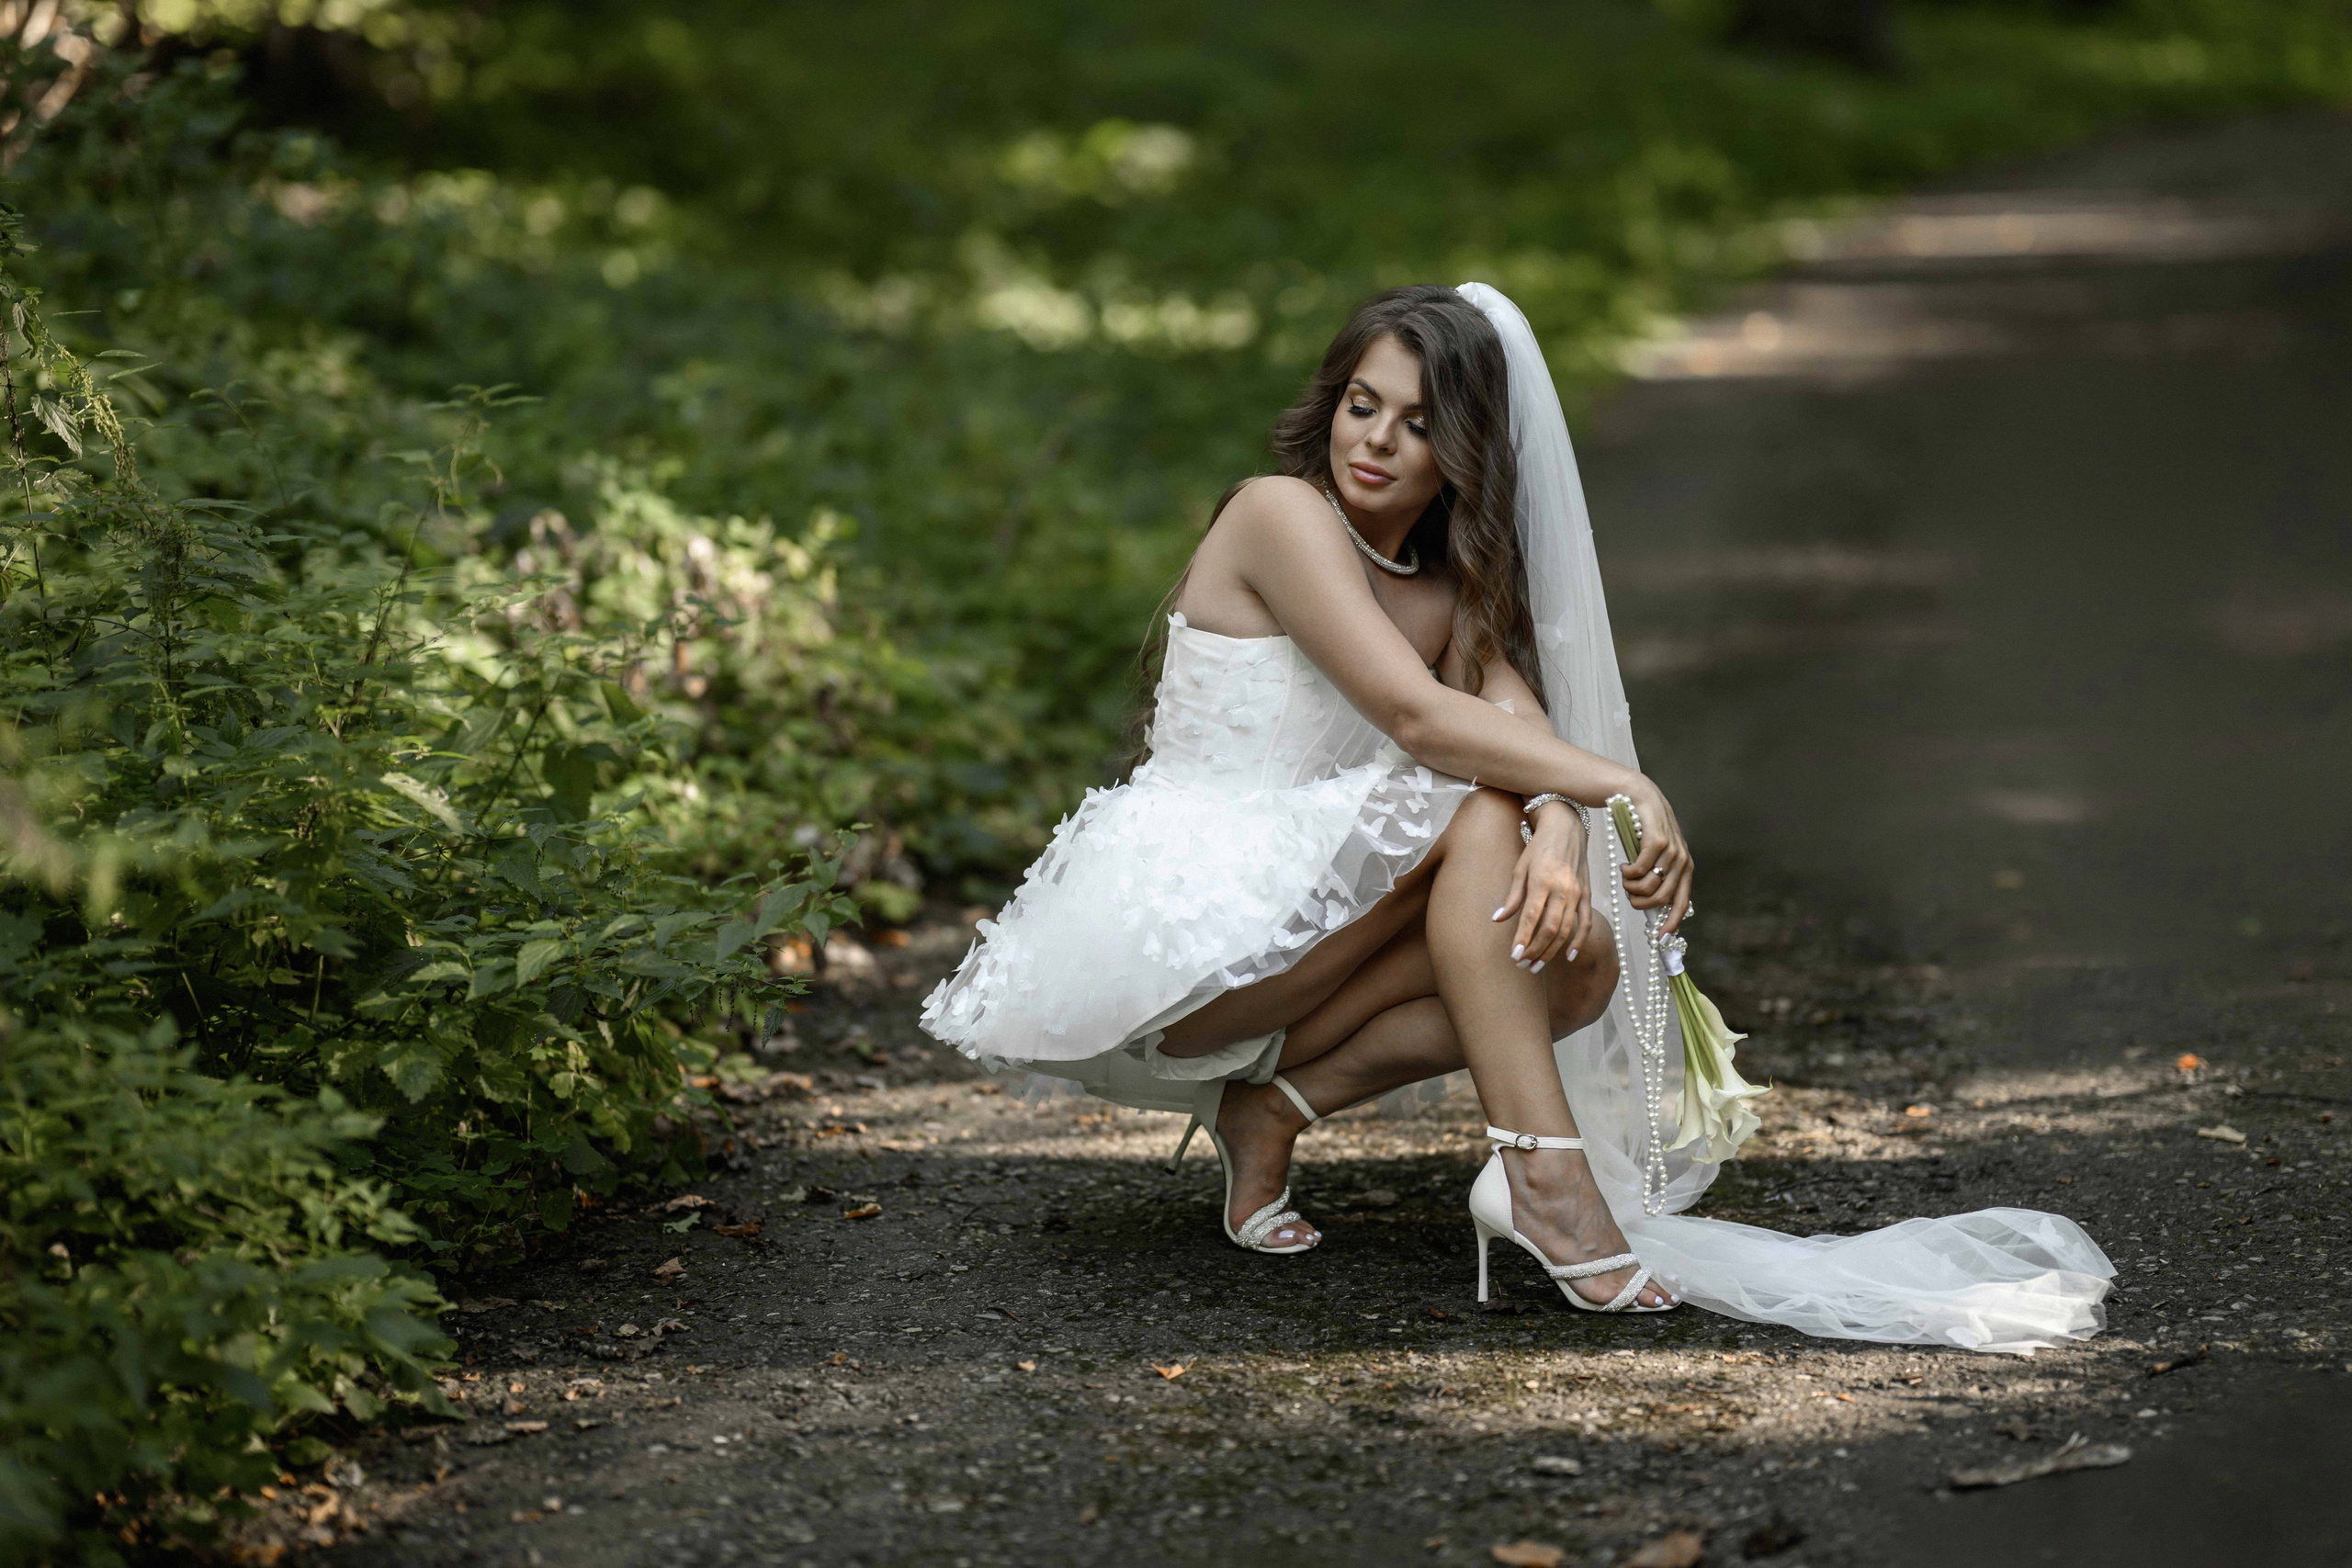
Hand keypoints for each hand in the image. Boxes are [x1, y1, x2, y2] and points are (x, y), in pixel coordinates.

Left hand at [1492, 801, 1590, 970]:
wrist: (1566, 828)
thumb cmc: (1538, 848)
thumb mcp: (1519, 868)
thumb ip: (1512, 897)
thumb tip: (1497, 919)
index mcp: (1542, 881)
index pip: (1531, 918)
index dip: (1523, 939)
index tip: (1514, 956)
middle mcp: (1562, 889)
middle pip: (1550, 929)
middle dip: (1535, 950)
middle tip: (1523, 965)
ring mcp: (1577, 893)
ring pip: (1566, 930)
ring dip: (1551, 951)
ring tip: (1536, 965)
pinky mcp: (1586, 894)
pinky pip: (1585, 922)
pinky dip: (1579, 940)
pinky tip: (1569, 956)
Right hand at [1618, 778, 1693, 932]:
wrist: (1631, 790)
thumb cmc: (1636, 824)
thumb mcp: (1650, 852)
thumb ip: (1655, 873)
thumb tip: (1649, 904)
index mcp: (1683, 865)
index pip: (1682, 902)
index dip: (1672, 923)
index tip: (1659, 939)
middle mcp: (1682, 859)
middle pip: (1662, 899)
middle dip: (1640, 902)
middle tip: (1627, 892)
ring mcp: (1672, 848)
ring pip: (1650, 886)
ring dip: (1631, 887)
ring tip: (1624, 876)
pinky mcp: (1657, 839)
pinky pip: (1641, 870)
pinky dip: (1628, 873)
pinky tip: (1624, 864)